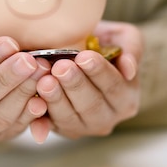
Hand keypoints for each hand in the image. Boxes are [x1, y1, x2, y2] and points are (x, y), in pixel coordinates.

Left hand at [33, 21, 142, 138]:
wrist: (75, 52)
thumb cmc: (100, 43)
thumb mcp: (123, 37)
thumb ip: (132, 48)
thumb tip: (129, 69)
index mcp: (126, 97)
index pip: (114, 86)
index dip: (99, 72)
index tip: (83, 57)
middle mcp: (107, 118)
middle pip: (92, 105)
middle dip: (75, 85)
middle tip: (61, 67)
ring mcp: (83, 127)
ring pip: (70, 117)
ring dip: (56, 99)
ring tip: (45, 80)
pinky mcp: (60, 129)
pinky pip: (49, 126)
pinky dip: (40, 120)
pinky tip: (34, 105)